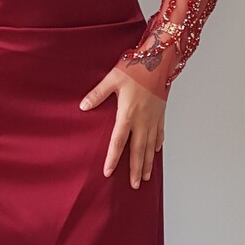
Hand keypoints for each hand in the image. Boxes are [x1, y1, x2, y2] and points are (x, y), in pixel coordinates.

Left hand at [79, 67, 165, 187]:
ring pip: (151, 146)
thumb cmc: (136, 68)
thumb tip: (83, 106)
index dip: (113, 158)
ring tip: (146, 177)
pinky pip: (160, 133)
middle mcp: (142, 120)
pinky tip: (156, 152)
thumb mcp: (112, 79)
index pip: (118, 142)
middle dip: (136, 169)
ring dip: (148, 163)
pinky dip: (158, 145)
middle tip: (135, 185)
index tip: (108, 172)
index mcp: (128, 114)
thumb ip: (97, 94)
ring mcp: (153, 118)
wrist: (159, 60)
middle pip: (138, 150)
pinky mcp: (161, 113)